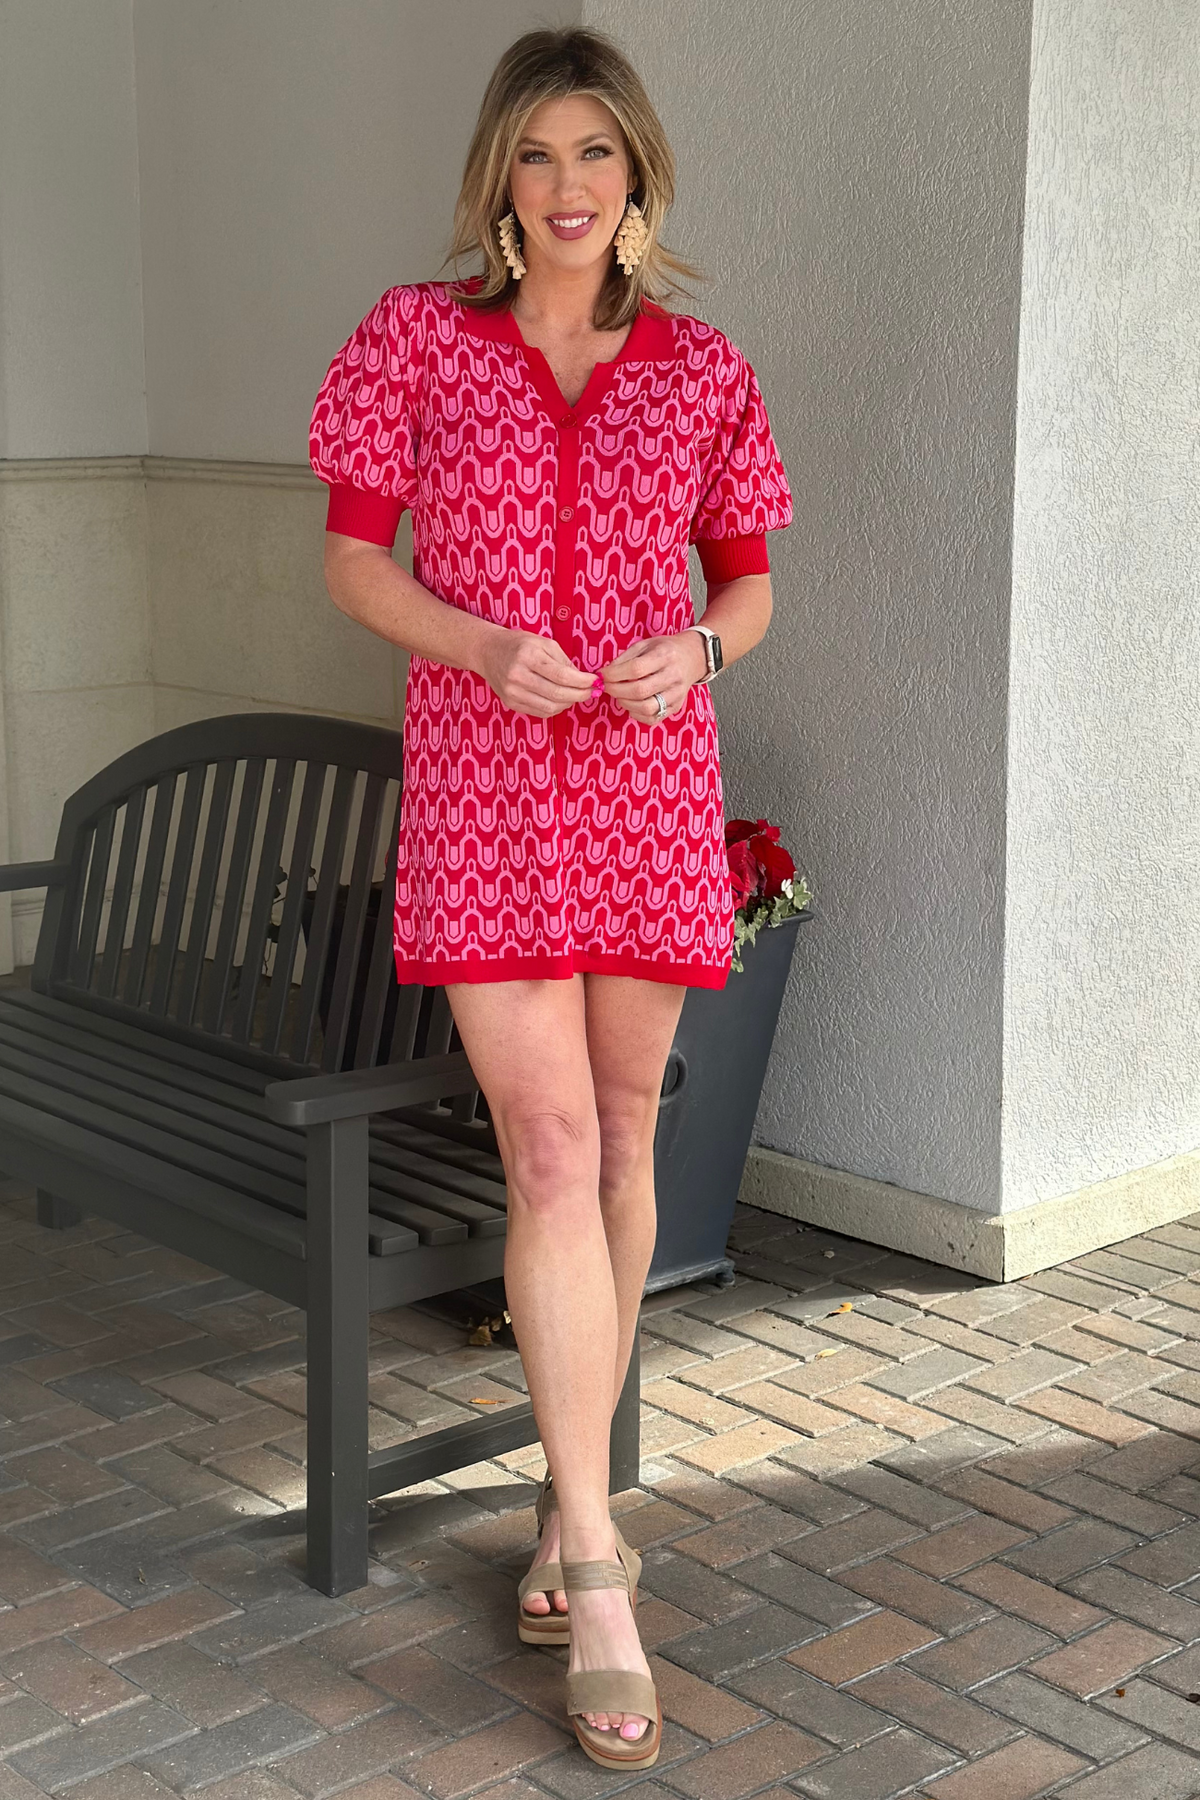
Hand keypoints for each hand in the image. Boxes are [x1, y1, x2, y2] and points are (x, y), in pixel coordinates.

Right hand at [480, 628, 596, 717]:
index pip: (562, 675)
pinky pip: (540, 712)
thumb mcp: (543, 643)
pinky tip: (561, 700)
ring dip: (569, 703)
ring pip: (550, 707)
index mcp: (528, 656)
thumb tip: (583, 679)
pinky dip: (556, 708)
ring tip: (577, 695)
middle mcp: (518, 676)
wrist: (488, 652)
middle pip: (557, 694)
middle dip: (580, 695)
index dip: (582, 681)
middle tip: (591, 692)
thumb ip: (564, 661)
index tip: (595, 681)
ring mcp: (512, 692)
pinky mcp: (511, 703)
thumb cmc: (519, 644)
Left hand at [600, 631, 707, 723]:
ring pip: (646, 708)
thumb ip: (625, 658)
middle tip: (607, 687)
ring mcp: (676, 694)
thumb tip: (606, 674)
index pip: (636, 668)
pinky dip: (636, 714)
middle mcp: (673, 676)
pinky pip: (652, 718)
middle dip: (616, 690)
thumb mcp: (645, 644)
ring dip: (625, 703)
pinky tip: (631, 704)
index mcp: (665, 656)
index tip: (603, 675)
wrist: (692, 658)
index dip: (614, 674)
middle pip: (639, 690)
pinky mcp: (676, 707)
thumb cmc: (664, 650)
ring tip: (619, 695)